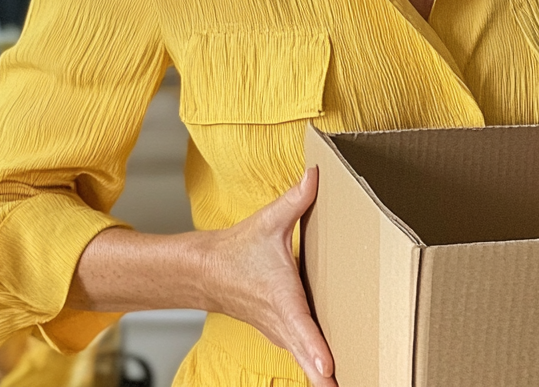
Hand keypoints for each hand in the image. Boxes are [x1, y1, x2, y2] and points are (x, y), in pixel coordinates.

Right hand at [200, 167, 335, 386]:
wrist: (207, 272)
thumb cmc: (239, 249)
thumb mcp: (270, 220)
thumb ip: (298, 198)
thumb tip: (318, 173)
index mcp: (281, 296)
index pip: (299, 326)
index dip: (314, 348)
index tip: (328, 369)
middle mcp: (281, 321)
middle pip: (306, 357)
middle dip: (324, 378)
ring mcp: (280, 333)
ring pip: (304, 362)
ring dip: (321, 378)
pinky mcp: (282, 335)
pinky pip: (302, 357)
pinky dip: (315, 371)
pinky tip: (331, 380)